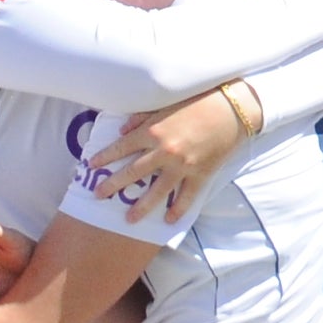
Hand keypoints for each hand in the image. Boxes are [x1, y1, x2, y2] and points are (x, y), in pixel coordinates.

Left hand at [93, 92, 244, 225]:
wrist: (231, 109)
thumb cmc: (198, 101)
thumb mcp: (166, 104)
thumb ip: (142, 116)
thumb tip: (122, 129)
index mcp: (153, 131)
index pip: (122, 147)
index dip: (105, 157)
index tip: (91, 166)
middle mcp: (163, 151)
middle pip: (133, 172)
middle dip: (112, 185)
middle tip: (97, 196)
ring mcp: (182, 165)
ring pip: (157, 191)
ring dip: (141, 207)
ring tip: (128, 220)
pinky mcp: (200, 174)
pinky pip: (186, 196)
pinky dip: (178, 210)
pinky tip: (169, 220)